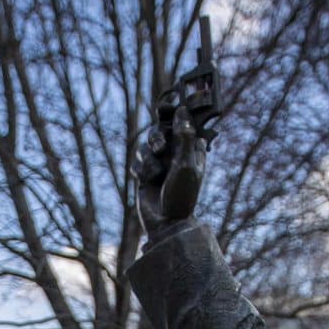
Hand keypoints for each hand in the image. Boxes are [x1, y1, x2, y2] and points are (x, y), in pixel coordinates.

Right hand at [136, 104, 205, 240]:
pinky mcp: (145, 173)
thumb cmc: (182, 196)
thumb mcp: (187, 165)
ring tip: (156, 174)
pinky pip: (137, 161)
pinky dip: (141, 170)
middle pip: (160, 128)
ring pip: (146, 144)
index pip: (183, 120)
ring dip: (148, 158)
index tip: (168, 104)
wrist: (166, 224)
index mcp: (191, 147)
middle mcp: (175, 152)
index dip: (175, 110)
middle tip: (160, 147)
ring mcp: (159, 162)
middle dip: (157, 136)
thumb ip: (184, 137)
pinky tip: (147, 182)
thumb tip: (182, 110)